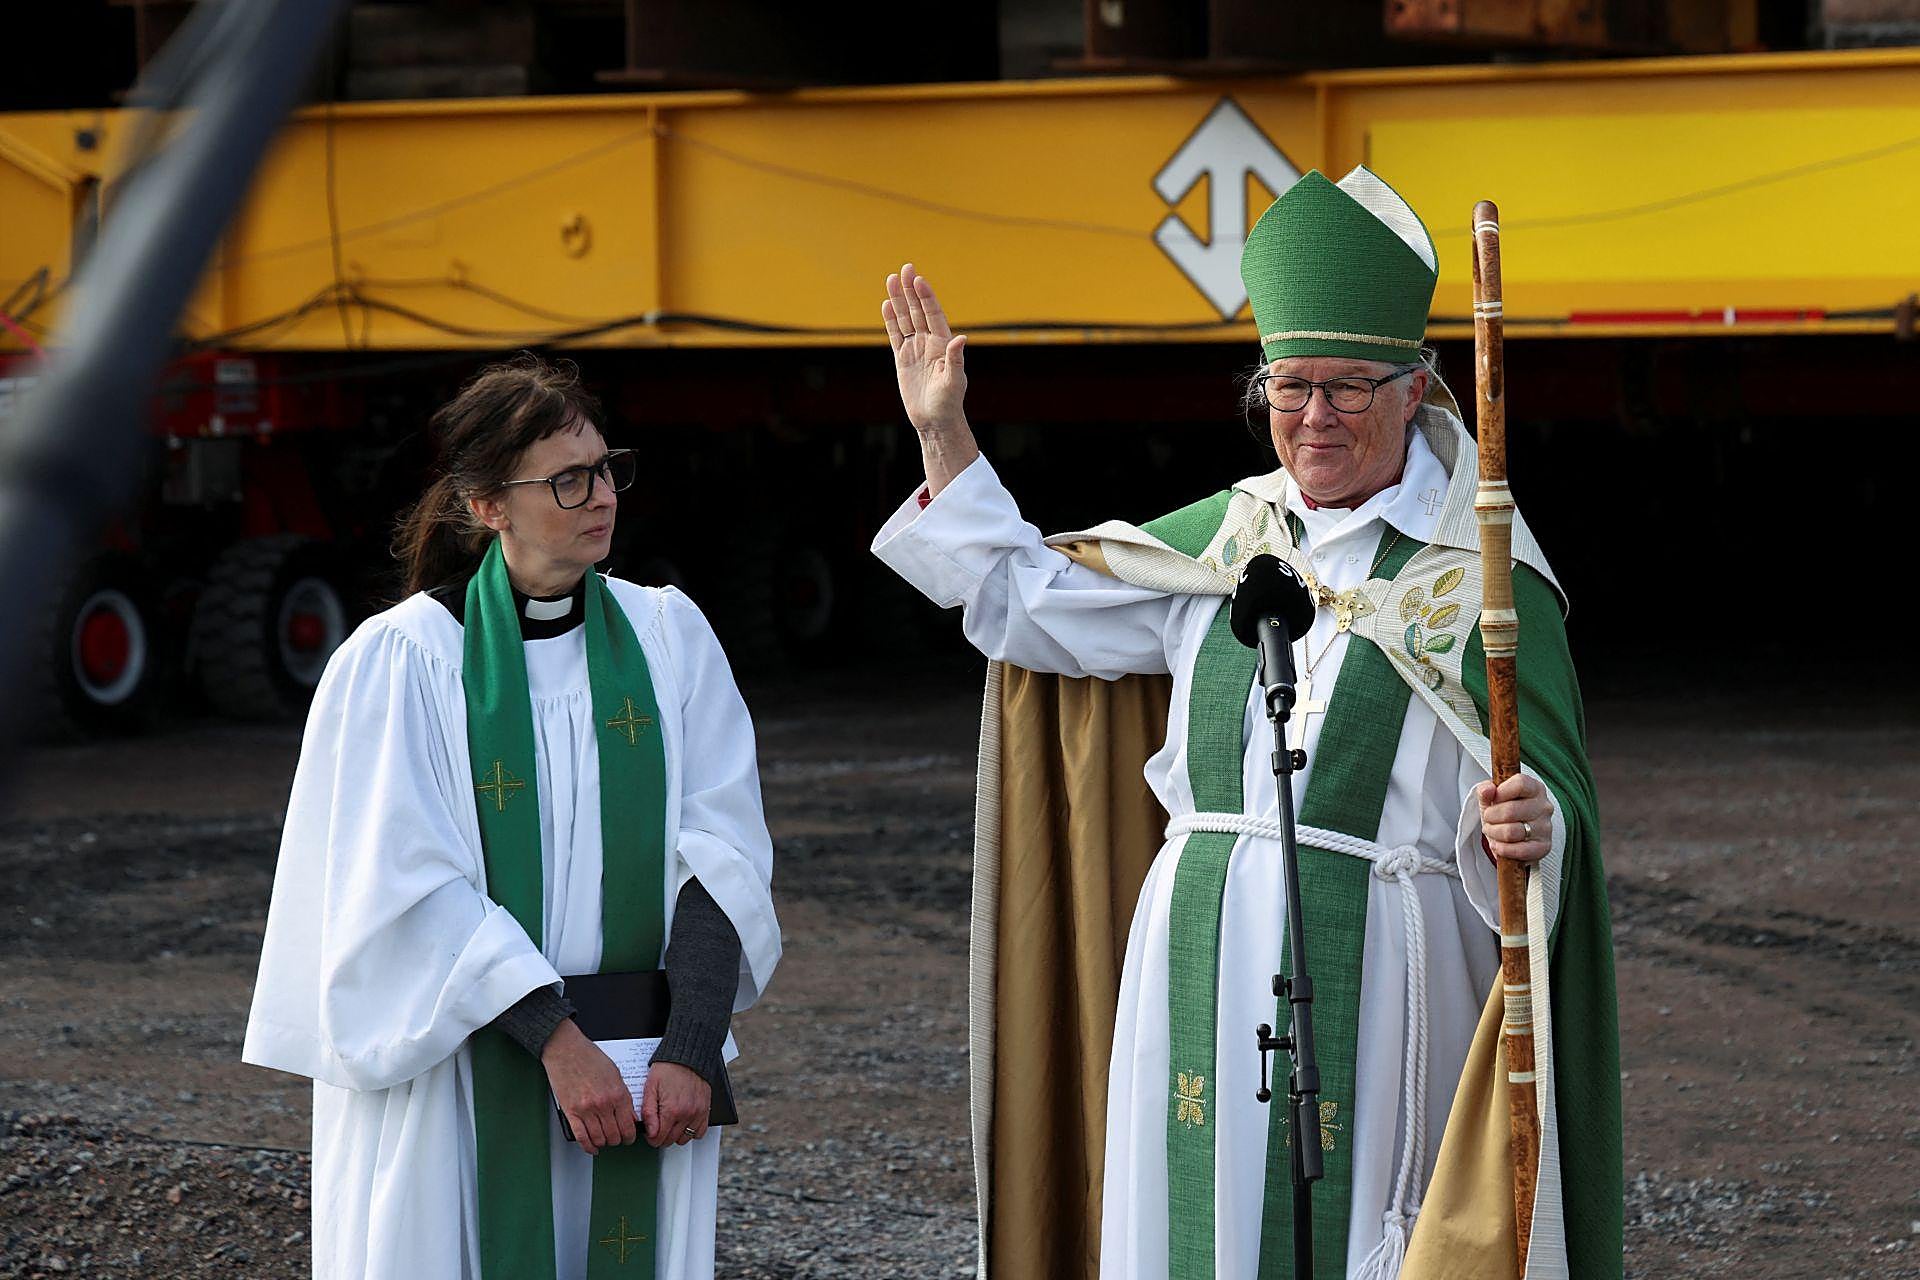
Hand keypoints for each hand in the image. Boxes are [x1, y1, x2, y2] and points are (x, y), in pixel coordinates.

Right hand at [541, 1020, 636, 1155]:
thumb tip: (628, 1116)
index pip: (628, 1126)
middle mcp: (603, 1104)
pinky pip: (581, 1137)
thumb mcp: (615, 1074)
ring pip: (599, 1139)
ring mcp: (586, 1110)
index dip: (630, 1136)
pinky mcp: (570, 1112)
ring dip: (603, 1143)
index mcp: (617, 1094)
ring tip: (604, 1140)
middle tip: (616, 1139)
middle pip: (614, 1135)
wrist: (566, 1050)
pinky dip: (588, 1146)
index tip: (629, 1137)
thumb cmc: (589, 1057)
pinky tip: (592, 1147)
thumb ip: (623, 1096)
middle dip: (617, 1140)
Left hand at [642, 1061, 711, 1148]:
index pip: (658, 1138)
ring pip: (684, 1139)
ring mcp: (698, 1113)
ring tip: (670, 1124)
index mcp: (671, 1110)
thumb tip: (650, 1132)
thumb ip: (648, 1112)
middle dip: (661, 1137)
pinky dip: (691, 1132)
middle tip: (657, 1126)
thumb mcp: (650, 1088)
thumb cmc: (668, 1069)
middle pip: (670, 1141)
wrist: (687, 1057)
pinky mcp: (705, 1110)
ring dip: (675, 1135)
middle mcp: (686, 1114)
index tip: (649, 1132)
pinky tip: (684, 1123)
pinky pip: (700, 1133)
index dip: (650, 1138)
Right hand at [882, 263, 968, 437]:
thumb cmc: (948, 403)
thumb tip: (960, 339)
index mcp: (943, 344)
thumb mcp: (954, 382)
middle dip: (911, 290)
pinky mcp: (903, 358)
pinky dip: (891, 320)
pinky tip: (887, 304)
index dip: (926, 297)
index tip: (919, 280)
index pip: (934, 314)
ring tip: (891, 279)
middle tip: (904, 268)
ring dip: (899, 300)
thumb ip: (955, 361)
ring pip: (905, 319)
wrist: (934, 420)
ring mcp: (915, 348)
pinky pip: (895, 334)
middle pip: (918, 311)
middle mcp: (930, 342)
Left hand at [1476, 774, 1552, 863]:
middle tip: (1487, 819)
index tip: (1493, 799)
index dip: (1500, 792)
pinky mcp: (1543, 847)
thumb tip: (1487, 789)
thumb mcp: (1492, 798)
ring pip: (1511, 832)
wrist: (1513, 836)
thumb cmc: (1503, 812)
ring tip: (1491, 831)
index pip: (1520, 784)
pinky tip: (1497, 845)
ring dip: (1494, 833)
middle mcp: (1544, 807)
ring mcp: (1545, 828)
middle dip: (1490, 817)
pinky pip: (1519, 850)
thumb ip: (1486, 790)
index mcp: (1535, 788)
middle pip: (1510, 811)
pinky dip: (1502, 849)